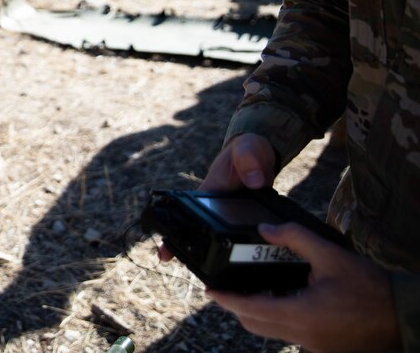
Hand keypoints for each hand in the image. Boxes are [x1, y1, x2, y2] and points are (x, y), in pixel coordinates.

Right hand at [159, 134, 275, 261]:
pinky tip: (239, 267)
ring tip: (209, 278)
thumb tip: (254, 182)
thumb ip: (248, 161)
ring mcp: (229, 215)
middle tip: (176, 267)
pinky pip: (238, 238)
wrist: (263, 153)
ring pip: (216, 239)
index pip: (185, 213)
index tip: (163, 250)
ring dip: (210, 255)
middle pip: (195, 232)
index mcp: (208, 192)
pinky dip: (238, 253)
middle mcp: (215, 207)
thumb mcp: (248, 151)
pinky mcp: (246, 220)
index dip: (172, 233)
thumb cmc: (249, 149)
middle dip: (184, 250)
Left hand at [207, 223, 399, 351]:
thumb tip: (265, 229)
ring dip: (260, 311)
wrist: (403, 315)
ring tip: (259, 286)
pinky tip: (286, 296)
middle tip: (231, 285)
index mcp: (300, 315)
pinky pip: (290, 334)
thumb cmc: (370, 288)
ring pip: (272, 331)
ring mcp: (313, 345)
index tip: (209, 290)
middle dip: (239, 306)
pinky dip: (280, 317)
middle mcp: (302, 335)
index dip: (226, 299)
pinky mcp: (322, 347)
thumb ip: (295, 238)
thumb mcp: (331, 255)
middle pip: (255, 325)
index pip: (250, 310)